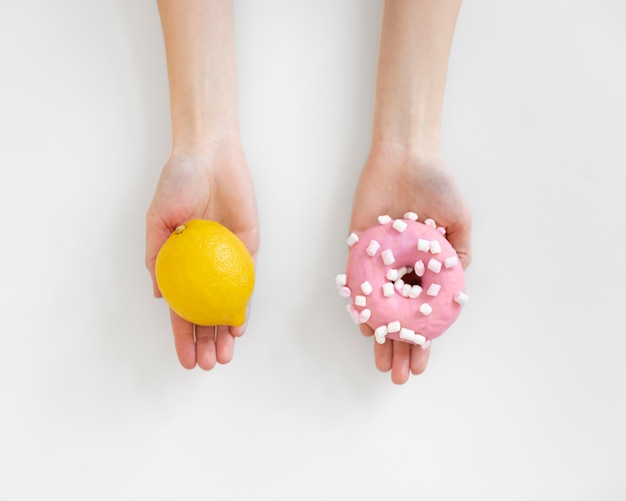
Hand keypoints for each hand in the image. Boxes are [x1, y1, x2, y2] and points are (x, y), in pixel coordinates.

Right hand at [146, 141, 258, 369]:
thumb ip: (157, 256)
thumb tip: (160, 296)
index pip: (182, 308)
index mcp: (181, 262)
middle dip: (208, 342)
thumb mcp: (157, 220)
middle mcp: (204, 265)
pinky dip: (244, 304)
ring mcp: (227, 258)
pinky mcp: (248, 247)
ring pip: (228, 303)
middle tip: (210, 364)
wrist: (210, 155)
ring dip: (225, 331)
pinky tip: (239, 325)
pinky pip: (247, 280)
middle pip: (207, 312)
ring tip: (225, 355)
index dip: (183, 336)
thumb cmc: (178, 182)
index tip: (187, 361)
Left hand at [349, 145, 470, 383]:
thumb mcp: (459, 222)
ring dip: (379, 335)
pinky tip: (366, 327)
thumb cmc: (437, 185)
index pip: (421, 313)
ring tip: (382, 362)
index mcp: (424, 267)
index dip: (422, 340)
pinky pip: (357, 282)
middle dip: (399, 347)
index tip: (420, 365)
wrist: (407, 156)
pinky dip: (361, 305)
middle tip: (398, 375)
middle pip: (398, 316)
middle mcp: (400, 269)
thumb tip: (456, 290)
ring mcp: (377, 261)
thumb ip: (458, 256)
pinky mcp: (358, 248)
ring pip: (377, 307)